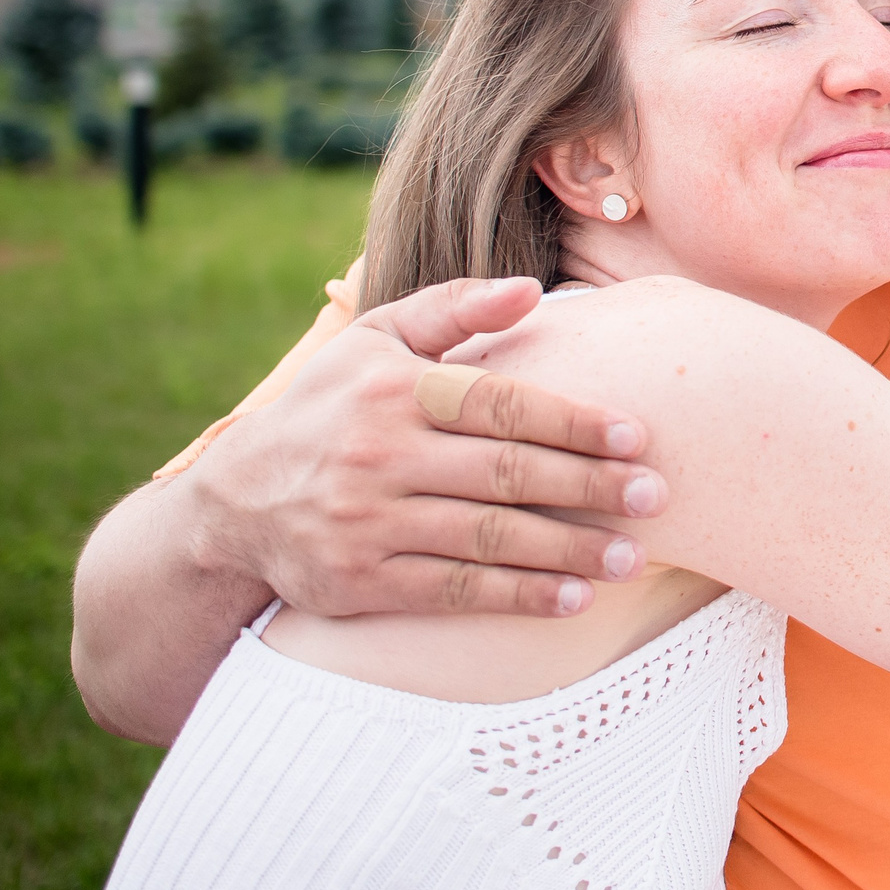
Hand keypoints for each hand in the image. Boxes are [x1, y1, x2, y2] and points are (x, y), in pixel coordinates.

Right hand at [186, 276, 667, 618]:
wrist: (233, 504)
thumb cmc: (329, 406)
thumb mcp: (375, 340)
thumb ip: (455, 308)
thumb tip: (533, 290)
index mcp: (394, 389)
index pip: (502, 405)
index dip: (574, 421)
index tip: (637, 435)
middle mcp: (379, 455)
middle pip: (505, 474)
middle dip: (588, 486)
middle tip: (655, 496)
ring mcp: (368, 524)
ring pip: (487, 538)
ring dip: (567, 550)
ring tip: (631, 557)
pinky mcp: (360, 583)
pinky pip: (454, 591)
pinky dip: (517, 595)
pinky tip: (571, 598)